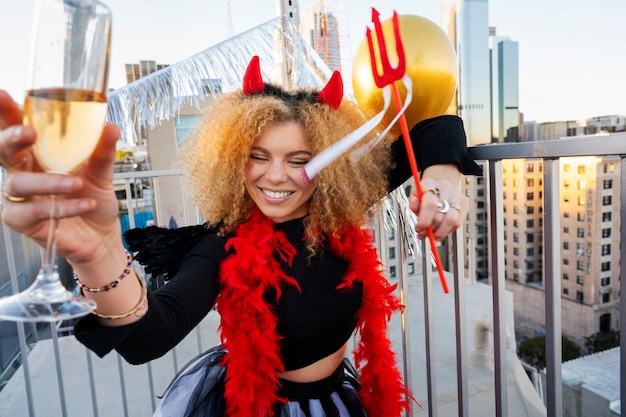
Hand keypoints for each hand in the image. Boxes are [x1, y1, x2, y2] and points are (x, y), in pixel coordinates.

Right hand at [0, 90, 121, 263]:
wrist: (101, 235)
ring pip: (16, 184)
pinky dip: (61, 208)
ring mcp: (20, 198)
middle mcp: (23, 172)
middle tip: (29, 133)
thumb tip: (111, 127)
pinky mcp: (25, 222)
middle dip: (9, 139)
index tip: (5, 96)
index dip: (5, 113)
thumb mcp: (102, 172)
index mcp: (37, 154)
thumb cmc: (93, 198)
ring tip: (76, 184)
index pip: (15, 129)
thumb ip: (103, 151)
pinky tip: (84, 203)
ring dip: (48, 181)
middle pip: (1, 152)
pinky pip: (32, 213)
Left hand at [409, 163, 467, 240]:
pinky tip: (440, 230)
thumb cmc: (426, 193)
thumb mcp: (415, 195)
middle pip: (440, 214)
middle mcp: (445, 188)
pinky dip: (448, 230)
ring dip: (440, 232)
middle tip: (423, 233)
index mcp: (431, 183)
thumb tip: (414, 207)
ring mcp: (457, 195)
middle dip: (430, 229)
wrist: (440, 186)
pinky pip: (458, 223)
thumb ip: (413, 202)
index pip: (430, 204)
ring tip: (432, 235)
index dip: (424, 220)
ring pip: (451, 220)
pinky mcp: (464, 204)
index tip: (419, 228)